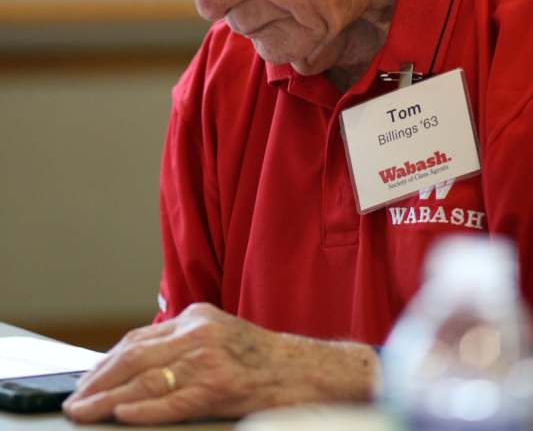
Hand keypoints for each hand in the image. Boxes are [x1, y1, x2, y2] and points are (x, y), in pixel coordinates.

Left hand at [63, 303, 378, 424]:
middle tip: (75, 400)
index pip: (139, 339)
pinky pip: (174, 399)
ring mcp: (210, 356)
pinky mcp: (222, 384)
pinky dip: (144, 409)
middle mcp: (199, 331)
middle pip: (136, 355)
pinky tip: (122, 415)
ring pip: (147, 377)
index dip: (108, 362)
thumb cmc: (264, 359)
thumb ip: (183, 345)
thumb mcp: (219, 338)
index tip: (86, 380)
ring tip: (86, 412)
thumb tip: (139, 369)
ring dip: (109, 397)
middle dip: (99, 380)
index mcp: (196, 317)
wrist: (307, 369)